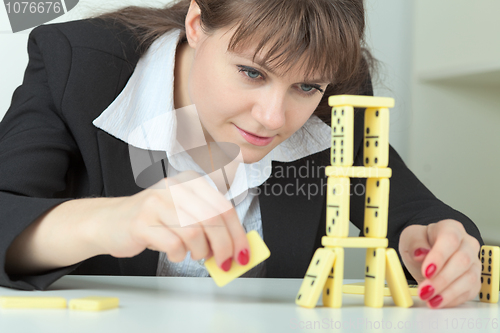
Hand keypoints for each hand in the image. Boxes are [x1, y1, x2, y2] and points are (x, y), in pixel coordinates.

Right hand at [94, 170, 249, 271]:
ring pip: (194, 232)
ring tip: (194, 254)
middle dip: (224, 246)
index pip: (224, 207)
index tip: (242, 253)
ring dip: (199, 251)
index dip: (237, 233)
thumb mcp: (183, 214)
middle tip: (224, 262)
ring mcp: (156, 202)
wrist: (109, 221)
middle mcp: (174, 187)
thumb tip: (235, 247)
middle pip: (213, 219)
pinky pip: (173, 244)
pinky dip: (178, 255)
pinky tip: (174, 253)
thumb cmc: (153, 221)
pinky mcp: (141, 222)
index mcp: (190, 182)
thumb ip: (208, 225)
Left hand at [399, 219, 480, 307]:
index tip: (426, 271)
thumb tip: (420, 253)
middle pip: (462, 261)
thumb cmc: (420, 242)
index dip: (439, 256)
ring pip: (469, 278)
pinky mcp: (474, 280)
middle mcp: (467, 244)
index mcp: (451, 228)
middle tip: (424, 290)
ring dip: (448, 292)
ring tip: (429, 298)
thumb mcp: (411, 237)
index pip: (450, 239)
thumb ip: (415, 243)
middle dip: (442, 279)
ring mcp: (474, 262)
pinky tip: (437, 301)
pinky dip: (452, 299)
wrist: (426, 251)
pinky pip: (469, 292)